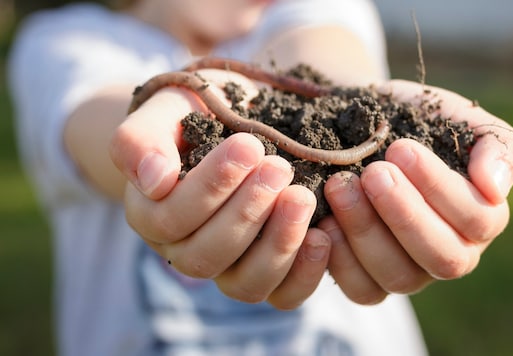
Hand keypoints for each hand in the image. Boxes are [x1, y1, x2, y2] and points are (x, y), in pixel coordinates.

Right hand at [109, 70, 330, 308]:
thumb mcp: (163, 110)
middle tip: (279, 168)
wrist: (231, 120)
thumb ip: (141, 140)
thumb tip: (155, 180)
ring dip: (277, 244)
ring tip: (301, 198)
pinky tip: (324, 234)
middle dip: (247, 212)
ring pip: (245, 284)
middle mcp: (185, 250)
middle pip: (207, 256)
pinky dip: (305, 272)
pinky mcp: (268, 273)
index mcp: (152, 214)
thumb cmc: (195, 112)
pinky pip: (283, 295)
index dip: (212, 186)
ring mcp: (228, 267)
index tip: (249, 145)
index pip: (172, 218)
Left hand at [319, 80, 512, 303]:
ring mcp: (411, 271)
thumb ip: (497, 148)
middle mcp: (452, 252)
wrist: (366, 122)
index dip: (437, 187)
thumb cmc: (419, 119)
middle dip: (404, 214)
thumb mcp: (462, 118)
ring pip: (399, 278)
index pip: (476, 219)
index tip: (400, 148)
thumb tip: (494, 189)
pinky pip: (362, 290)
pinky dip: (341, 260)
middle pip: (443, 258)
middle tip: (372, 172)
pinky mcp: (370, 280)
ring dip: (366, 232)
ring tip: (340, 186)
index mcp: (482, 218)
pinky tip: (324, 222)